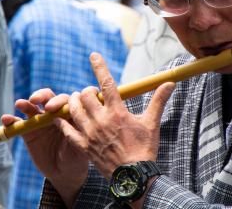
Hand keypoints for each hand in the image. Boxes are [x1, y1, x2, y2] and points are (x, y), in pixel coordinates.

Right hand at [2, 89, 87, 206]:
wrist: (64, 172)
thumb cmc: (76, 156)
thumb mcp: (78, 145)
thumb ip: (74, 132)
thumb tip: (67, 120)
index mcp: (69, 114)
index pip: (65, 101)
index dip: (58, 101)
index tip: (51, 108)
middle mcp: (55, 113)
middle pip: (48, 98)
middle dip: (42, 96)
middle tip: (35, 100)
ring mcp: (41, 121)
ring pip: (33, 107)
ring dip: (25, 104)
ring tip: (19, 104)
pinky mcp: (28, 131)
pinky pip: (19, 124)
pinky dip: (11, 121)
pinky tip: (6, 119)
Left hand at [56, 52, 174, 178]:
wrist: (135, 176)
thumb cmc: (145, 148)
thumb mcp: (152, 122)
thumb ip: (158, 100)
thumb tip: (170, 83)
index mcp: (118, 112)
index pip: (107, 83)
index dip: (100, 67)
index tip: (93, 55)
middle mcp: (102, 120)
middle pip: (85, 95)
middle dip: (86, 90)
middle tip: (91, 94)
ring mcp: (91, 134)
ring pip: (73, 110)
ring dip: (74, 102)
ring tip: (78, 101)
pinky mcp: (84, 146)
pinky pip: (67, 131)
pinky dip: (62, 123)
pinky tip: (61, 119)